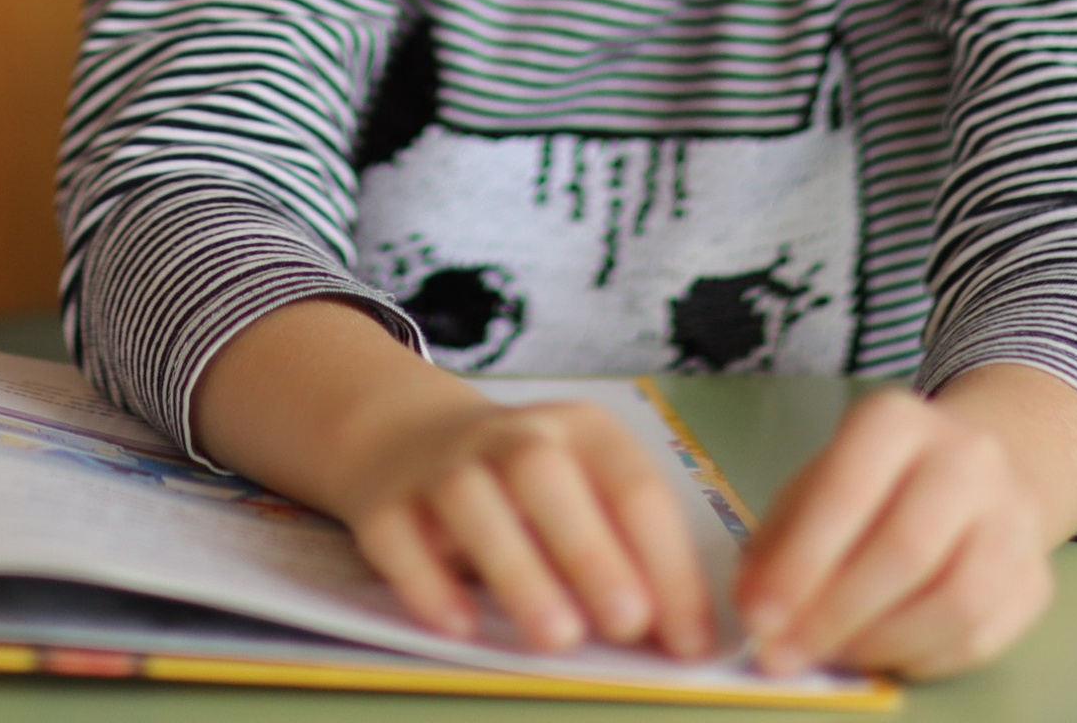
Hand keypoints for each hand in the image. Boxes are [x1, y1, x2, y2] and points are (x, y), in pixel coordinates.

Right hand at [339, 386, 716, 660]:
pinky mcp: (385, 503)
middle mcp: (510, 436)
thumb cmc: (529, 493)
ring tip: (556, 637)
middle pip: (542, 472)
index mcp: (581, 433)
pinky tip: (460, 626)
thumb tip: (682, 642)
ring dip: (515, 567)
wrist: (410, 438)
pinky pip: (397, 535)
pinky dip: (427, 581)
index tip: (691, 643)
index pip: (632, 487)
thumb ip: (632, 560)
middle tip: (626, 623)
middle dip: (588, 548)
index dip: (667, 564)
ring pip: (469, 498)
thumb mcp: (589, 500)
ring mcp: (440, 464)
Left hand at [737, 367, 1076, 678]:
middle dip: (836, 615)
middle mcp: (966, 459)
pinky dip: (923, 660)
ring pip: (954, 603)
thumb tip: (754, 608)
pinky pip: (983, 638)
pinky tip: (883, 657)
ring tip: (833, 657)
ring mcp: (1013, 519)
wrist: (976, 466)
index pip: (846, 493)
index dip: (800, 564)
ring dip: (882, 645)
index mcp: (895, 420)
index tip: (759, 618)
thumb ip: (782, 539)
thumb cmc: (878, 480)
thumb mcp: (820, 481)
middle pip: (905, 551)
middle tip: (787, 654)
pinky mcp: (1038, 578)